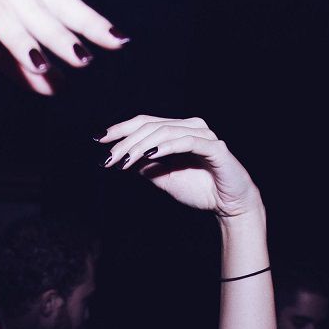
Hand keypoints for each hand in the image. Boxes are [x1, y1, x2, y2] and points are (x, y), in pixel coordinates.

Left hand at [99, 116, 260, 220]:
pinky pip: (187, 141)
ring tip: (123, 160)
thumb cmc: (200, 190)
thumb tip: (122, 158)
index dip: (121, 129)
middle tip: (108, 158)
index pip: (144, 122)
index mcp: (178, 130)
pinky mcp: (215, 148)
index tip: (98, 140)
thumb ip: (146, 167)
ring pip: (165, 131)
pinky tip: (149, 155)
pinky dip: (166, 146)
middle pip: (150, 125)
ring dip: (140, 146)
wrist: (230, 206)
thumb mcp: (164, 179)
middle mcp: (191, 127)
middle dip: (125, 142)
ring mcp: (203, 135)